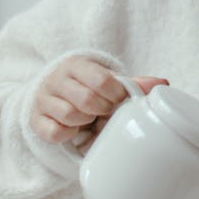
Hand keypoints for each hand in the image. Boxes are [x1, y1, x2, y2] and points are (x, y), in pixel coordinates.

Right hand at [31, 56, 168, 153]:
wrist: (52, 96)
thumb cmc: (87, 88)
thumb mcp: (106, 81)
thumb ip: (132, 83)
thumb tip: (163, 83)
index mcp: (77, 64)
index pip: (102, 80)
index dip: (116, 95)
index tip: (118, 99)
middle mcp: (57, 78)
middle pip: (87, 100)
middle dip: (102, 110)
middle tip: (104, 111)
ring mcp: (43, 99)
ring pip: (70, 115)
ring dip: (85, 122)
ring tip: (89, 118)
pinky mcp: (35, 119)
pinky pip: (54, 132)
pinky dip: (68, 134)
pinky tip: (74, 129)